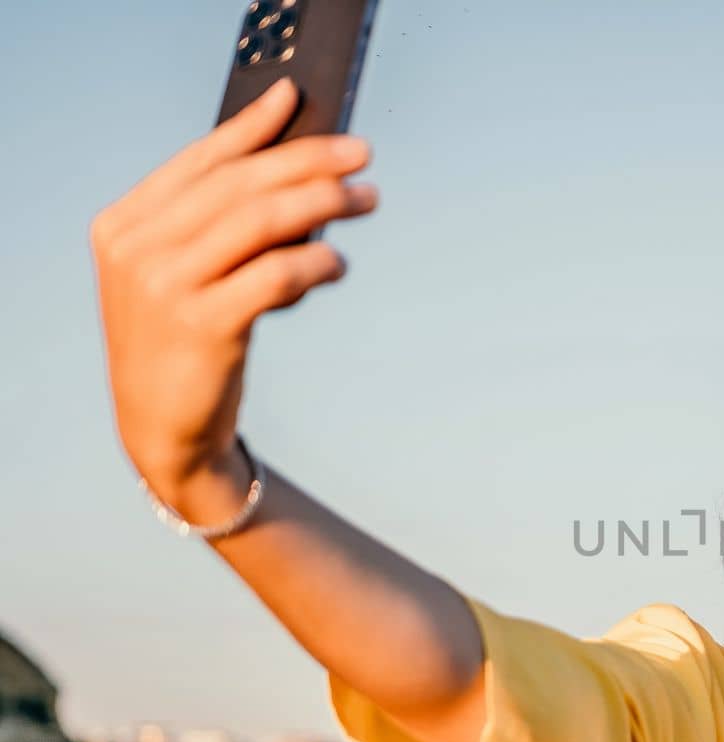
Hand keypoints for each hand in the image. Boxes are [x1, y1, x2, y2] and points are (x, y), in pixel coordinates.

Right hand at [91, 76, 377, 497]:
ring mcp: (165, 287)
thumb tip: (298, 173)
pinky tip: (337, 264)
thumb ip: (218, 227)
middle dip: (307, 161)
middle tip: (362, 155)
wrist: (163, 429)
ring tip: (367, 200)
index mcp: (126, 225)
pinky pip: (274, 275)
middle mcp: (138, 250)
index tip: (297, 99)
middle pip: (238, 183)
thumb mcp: (184, 276)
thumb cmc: (187, 343)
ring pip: (260, 221)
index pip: (200, 161)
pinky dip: (315, 262)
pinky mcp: (202, 326)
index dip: (252, 127)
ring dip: (323, 202)